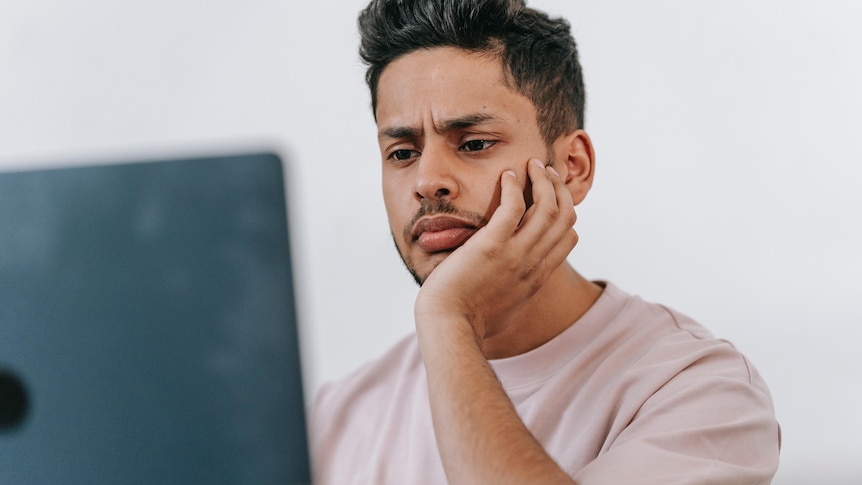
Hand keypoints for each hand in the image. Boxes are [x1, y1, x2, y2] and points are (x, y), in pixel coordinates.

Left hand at [414, 158, 578, 342]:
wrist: (450, 327)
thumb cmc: (468, 322)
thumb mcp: (504, 309)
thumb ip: (512, 293)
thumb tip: (507, 289)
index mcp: (537, 277)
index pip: (568, 238)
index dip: (566, 213)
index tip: (553, 196)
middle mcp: (533, 264)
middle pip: (564, 217)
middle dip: (559, 189)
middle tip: (546, 171)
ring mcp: (515, 255)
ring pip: (546, 208)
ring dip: (542, 180)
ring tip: (532, 164)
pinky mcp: (491, 246)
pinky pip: (513, 208)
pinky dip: (514, 187)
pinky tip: (507, 175)